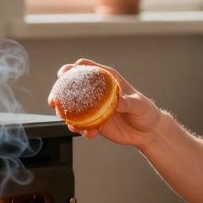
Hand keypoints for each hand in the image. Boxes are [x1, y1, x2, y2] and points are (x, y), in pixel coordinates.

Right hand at [47, 59, 163, 145]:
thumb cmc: (145, 112)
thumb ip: (128, 102)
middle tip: (54, 102)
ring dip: (66, 115)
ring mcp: (93, 107)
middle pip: (71, 87)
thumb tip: (118, 101)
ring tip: (72, 124)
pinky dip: (80, 130)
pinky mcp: (94, 122)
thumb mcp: (139, 105)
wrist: (148, 132)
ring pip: (72, 108)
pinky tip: (88, 134)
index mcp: (107, 79)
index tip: (63, 74)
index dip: (72, 69)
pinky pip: (81, 125)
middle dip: (59, 93)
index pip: (85, 68)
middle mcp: (97, 92)